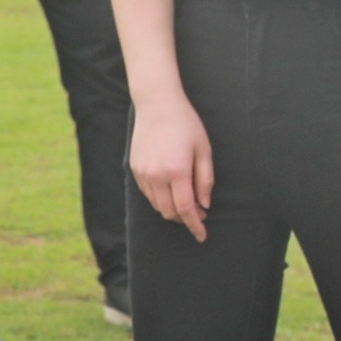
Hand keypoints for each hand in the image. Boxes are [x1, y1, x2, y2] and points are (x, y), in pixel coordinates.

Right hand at [128, 95, 213, 240]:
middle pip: (169, 211)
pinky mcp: (135, 169)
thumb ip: (205, 179)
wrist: (157, 105)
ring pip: (157, 204)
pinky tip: (171, 191)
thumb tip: (204, 204)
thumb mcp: (204, 150)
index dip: (195, 224)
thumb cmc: (186, 124)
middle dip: (184, 219)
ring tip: (187, 203)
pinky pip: (148, 193)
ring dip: (172, 210)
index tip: (202, 235)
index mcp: (176, 171)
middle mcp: (156, 175)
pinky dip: (160, 199)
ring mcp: (142, 173)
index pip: (185, 208)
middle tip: (199, 215)